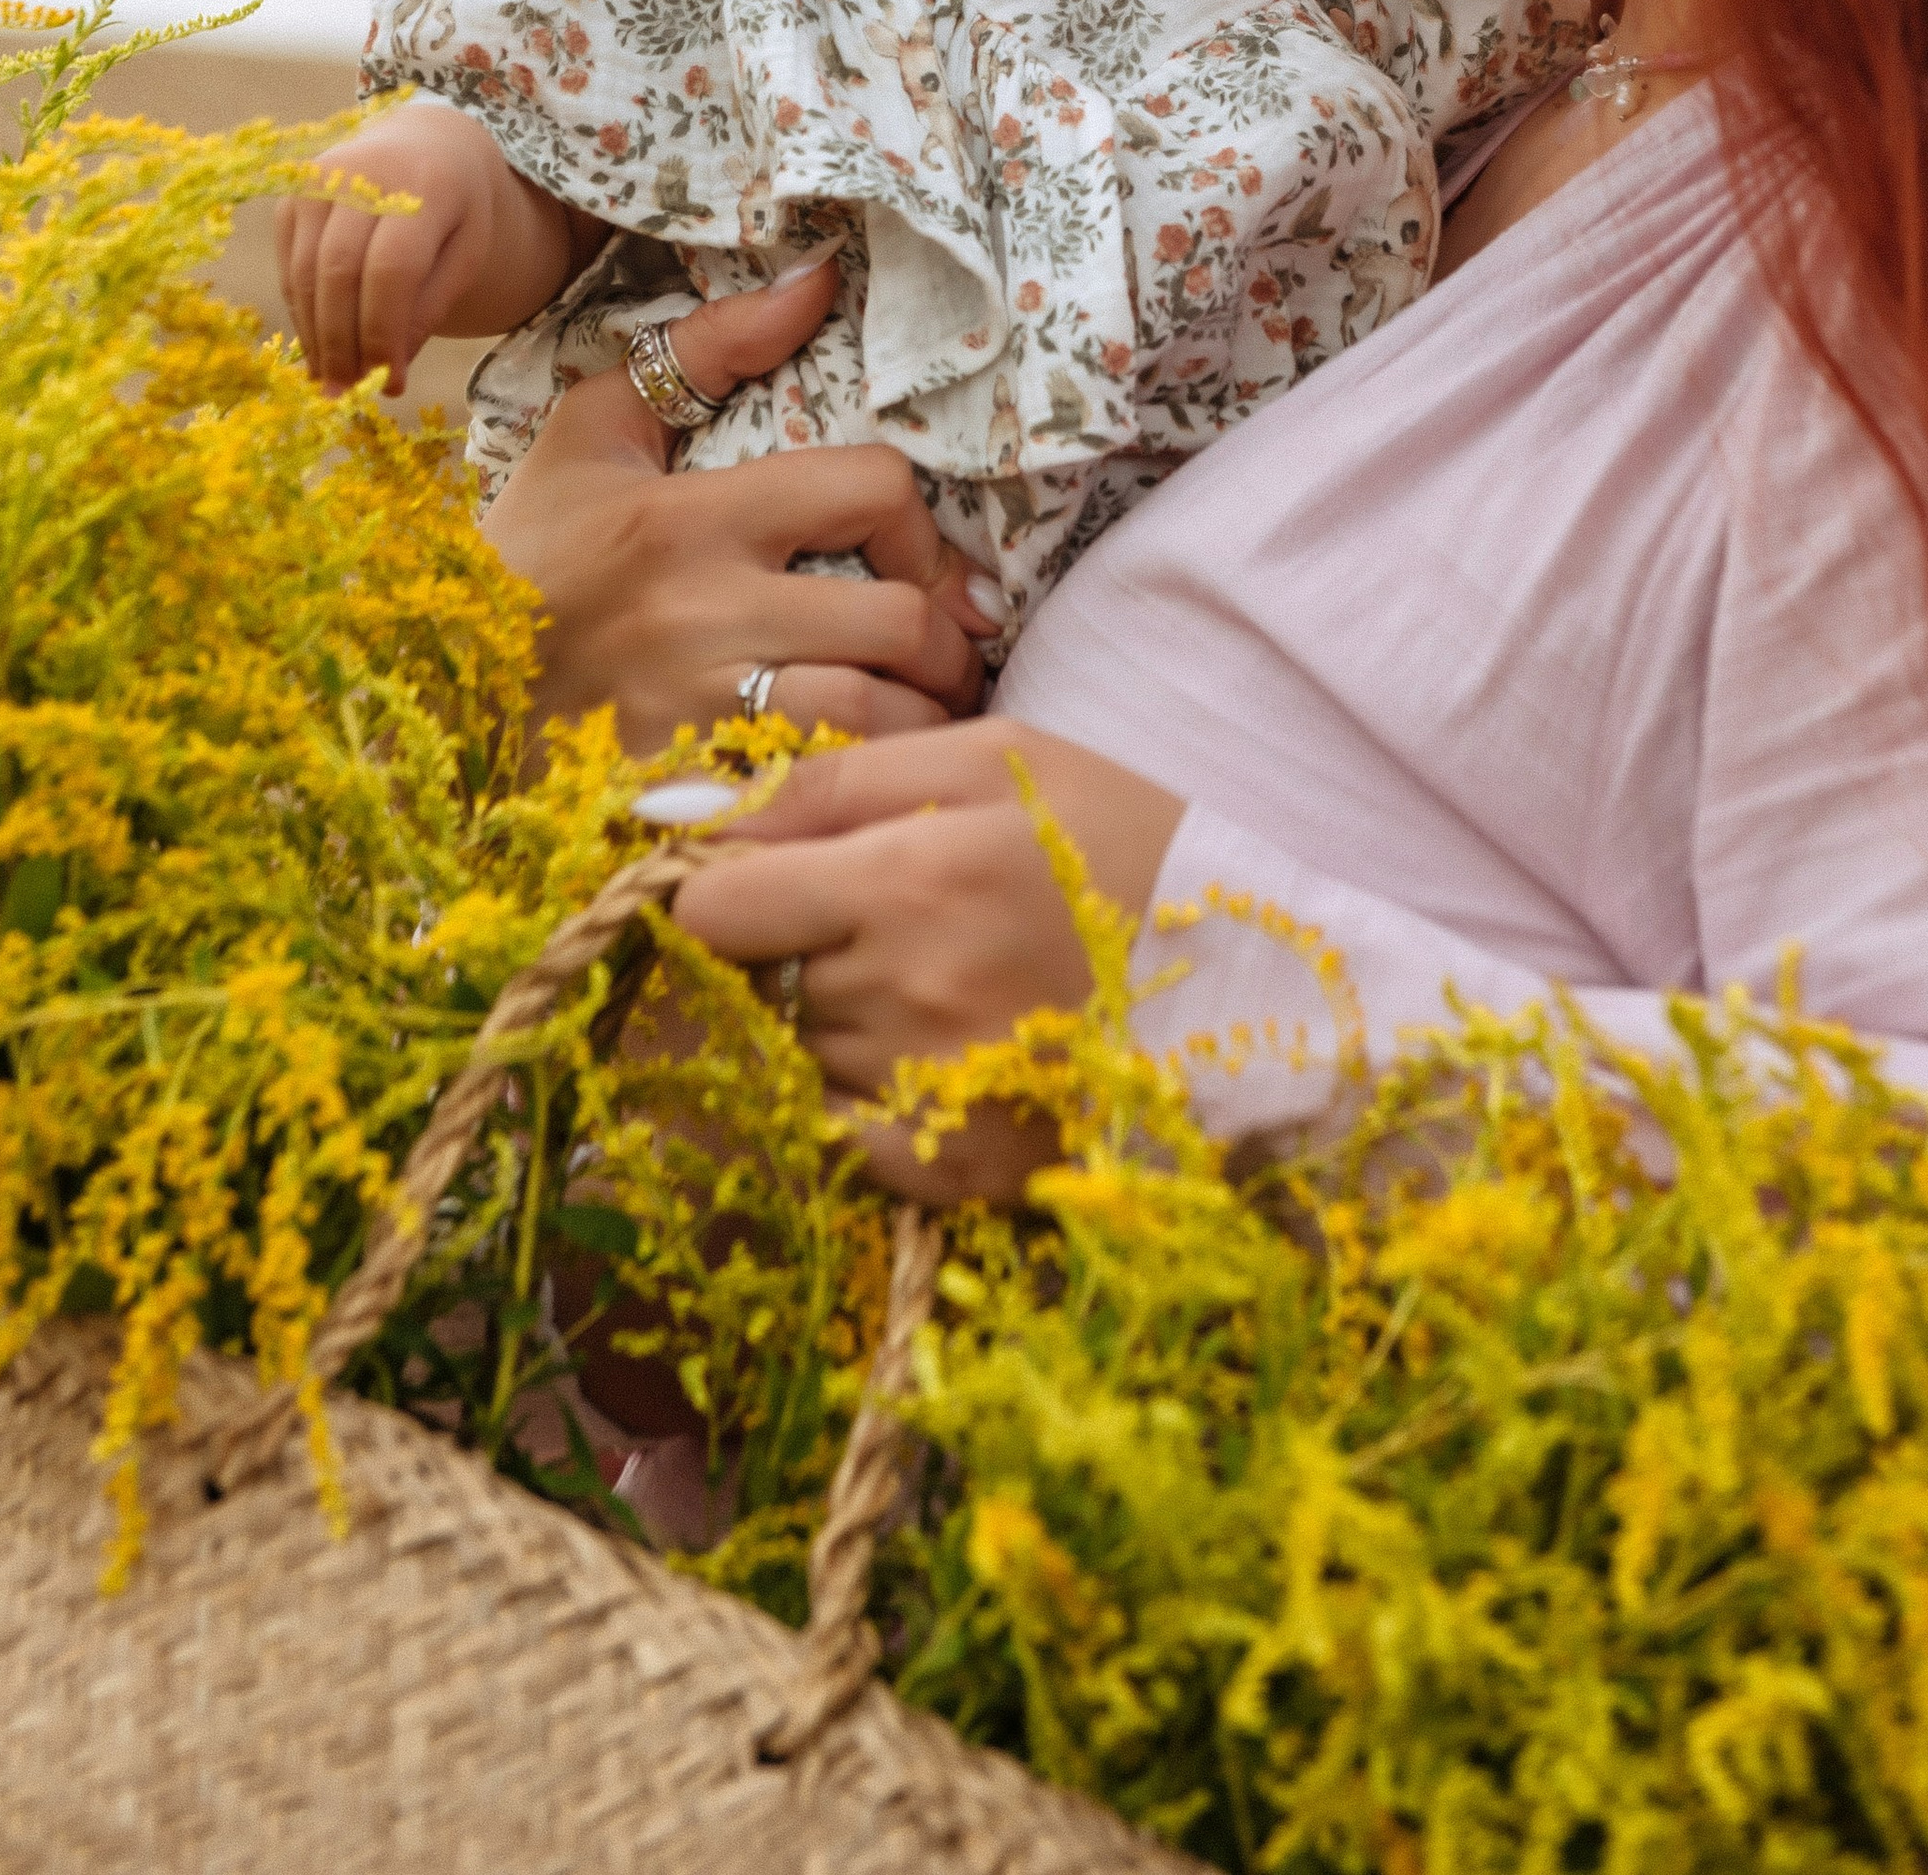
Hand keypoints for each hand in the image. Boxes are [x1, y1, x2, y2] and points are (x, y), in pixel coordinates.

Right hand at [275, 99, 576, 394]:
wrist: (427, 141)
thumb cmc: (455, 208)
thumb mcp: (467, 252)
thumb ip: (430, 306)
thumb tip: (390, 371)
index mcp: (425, 184)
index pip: (391, 269)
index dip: (384, 333)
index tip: (390, 382)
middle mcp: (364, 173)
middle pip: (339, 272)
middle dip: (343, 343)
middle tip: (350, 394)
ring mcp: (320, 178)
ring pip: (305, 272)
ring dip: (316, 336)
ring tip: (333, 382)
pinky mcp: (294, 193)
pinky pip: (290, 264)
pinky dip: (304, 311)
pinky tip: (321, 345)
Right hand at [482, 260, 1003, 750]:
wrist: (431, 690)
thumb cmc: (529, 556)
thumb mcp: (592, 433)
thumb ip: (706, 348)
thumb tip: (817, 279)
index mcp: (692, 517)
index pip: (871, 488)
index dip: (917, 521)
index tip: (908, 556)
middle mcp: (705, 614)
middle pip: (900, 623)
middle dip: (948, 642)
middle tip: (948, 652)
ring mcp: (698, 714)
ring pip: (877, 719)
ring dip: (922, 720)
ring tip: (924, 714)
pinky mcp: (689, 795)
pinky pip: (820, 791)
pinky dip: (862, 783)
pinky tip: (864, 776)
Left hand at [671, 722, 1186, 1202]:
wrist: (1248, 983)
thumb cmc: (1114, 842)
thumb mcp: (991, 758)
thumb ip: (830, 780)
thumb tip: (680, 811)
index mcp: (906, 877)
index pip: (715, 904)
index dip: (726, 886)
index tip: (770, 879)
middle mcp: (901, 993)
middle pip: (754, 980)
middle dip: (790, 948)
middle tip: (880, 924)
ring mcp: (922, 1091)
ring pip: (796, 1050)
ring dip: (833, 1018)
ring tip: (936, 981)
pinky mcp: (948, 1168)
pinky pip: (835, 1132)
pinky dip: (859, 1095)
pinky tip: (931, 1052)